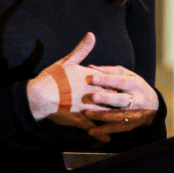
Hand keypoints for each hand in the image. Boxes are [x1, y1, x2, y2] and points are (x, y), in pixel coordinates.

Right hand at [26, 33, 158, 141]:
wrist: (39, 96)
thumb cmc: (52, 77)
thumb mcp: (68, 60)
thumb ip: (82, 49)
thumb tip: (91, 35)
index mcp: (90, 78)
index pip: (110, 81)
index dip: (118, 84)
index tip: (128, 85)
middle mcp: (92, 93)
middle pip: (112, 97)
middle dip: (122, 100)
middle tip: (134, 103)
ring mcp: (87, 108)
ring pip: (106, 113)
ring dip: (116, 116)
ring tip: (126, 120)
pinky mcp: (80, 120)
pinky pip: (93, 128)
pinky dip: (101, 133)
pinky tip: (108, 138)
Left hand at [82, 65, 158, 138]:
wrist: (153, 106)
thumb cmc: (134, 86)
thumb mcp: (127, 75)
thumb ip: (109, 71)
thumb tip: (90, 67)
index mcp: (136, 84)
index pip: (121, 81)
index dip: (107, 80)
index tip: (92, 78)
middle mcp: (137, 100)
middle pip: (121, 99)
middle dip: (107, 98)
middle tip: (93, 97)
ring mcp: (135, 114)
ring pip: (118, 116)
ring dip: (102, 116)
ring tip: (87, 113)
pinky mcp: (130, 126)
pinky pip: (116, 128)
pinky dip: (103, 130)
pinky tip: (91, 131)